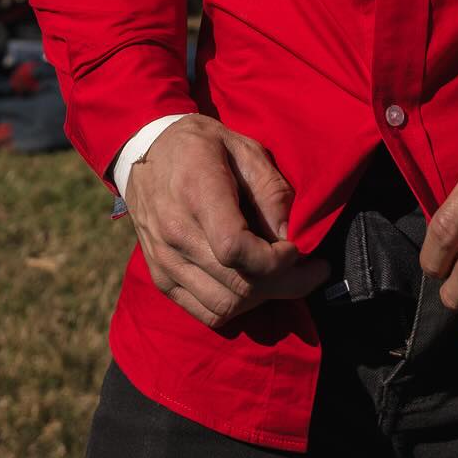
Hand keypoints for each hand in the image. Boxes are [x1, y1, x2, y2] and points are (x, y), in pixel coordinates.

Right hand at [125, 114, 328, 328]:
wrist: (146, 152)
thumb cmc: (201, 145)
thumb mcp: (243, 147)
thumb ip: (269, 188)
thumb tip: (287, 234)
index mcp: (196, 192)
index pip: (234, 248)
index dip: (274, 260)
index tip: (296, 248)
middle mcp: (175, 233)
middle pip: (236, 283)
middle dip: (284, 283)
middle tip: (311, 271)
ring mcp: (164, 260)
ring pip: (224, 305)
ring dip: (262, 298)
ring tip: (282, 277)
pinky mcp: (161, 277)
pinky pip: (206, 311)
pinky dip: (236, 306)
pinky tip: (253, 286)